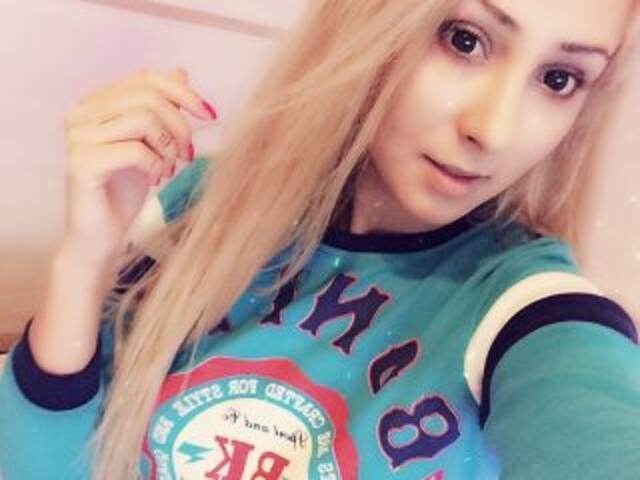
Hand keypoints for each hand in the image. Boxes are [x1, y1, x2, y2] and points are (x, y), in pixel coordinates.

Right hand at [61, 67, 216, 260]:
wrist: (102, 235)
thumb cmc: (125, 189)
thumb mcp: (152, 142)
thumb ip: (161, 108)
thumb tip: (181, 72)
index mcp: (97, 102)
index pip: (146, 79)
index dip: (184, 93)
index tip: (209, 116)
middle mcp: (82, 113)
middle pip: (148, 97)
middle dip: (180, 126)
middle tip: (187, 155)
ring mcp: (78, 137)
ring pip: (143, 119)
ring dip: (169, 147)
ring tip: (169, 169)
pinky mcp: (82, 163)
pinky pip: (136, 150)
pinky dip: (156, 164)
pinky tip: (156, 179)